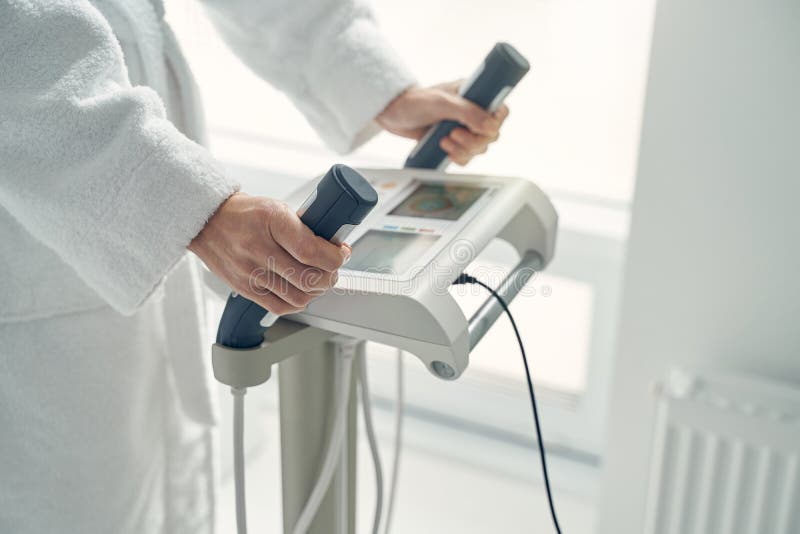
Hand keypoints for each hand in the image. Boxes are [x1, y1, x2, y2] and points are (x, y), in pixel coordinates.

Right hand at [188, 193, 350, 313]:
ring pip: (299, 296)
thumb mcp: (278, 208)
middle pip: (309, 278)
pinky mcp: (245, 288)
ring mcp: (250, 272)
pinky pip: (281, 306)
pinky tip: (301, 290)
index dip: (335, 257)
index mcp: (272, 221)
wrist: (208, 220)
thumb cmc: (246, 213)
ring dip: (317, 291)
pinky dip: (298, 302)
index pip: (311, 251)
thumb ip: (305, 228)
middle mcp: (258, 248)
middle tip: (333, 267)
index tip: (341, 253)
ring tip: (319, 279)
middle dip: (330, 275)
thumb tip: (334, 246)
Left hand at [376, 80, 509, 165]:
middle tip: (454, 134)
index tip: (481, 128)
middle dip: (474, 140)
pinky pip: (466, 157)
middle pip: (491, 135)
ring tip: (444, 140)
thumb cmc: (414, 101)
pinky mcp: (454, 143)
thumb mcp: (442, 103)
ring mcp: (463, 129)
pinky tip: (443, 148)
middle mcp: (472, 112)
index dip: (495, 122)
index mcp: (475, 95)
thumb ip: (467, 113)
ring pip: (479, 148)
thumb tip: (490, 126)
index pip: (500, 110)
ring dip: (463, 149)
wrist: (392, 113)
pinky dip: (457, 157)